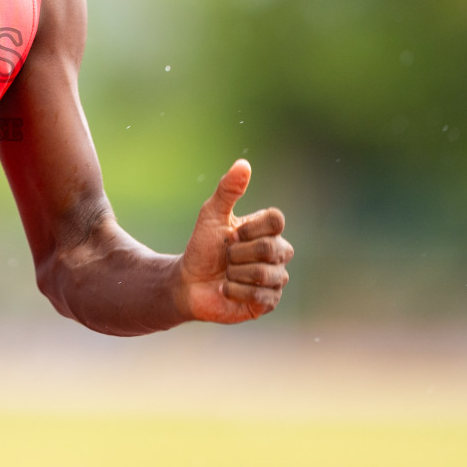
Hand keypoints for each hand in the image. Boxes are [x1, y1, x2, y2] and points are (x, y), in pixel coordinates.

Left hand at [176, 159, 293, 323]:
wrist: (188, 282)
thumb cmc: (201, 247)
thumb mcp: (211, 216)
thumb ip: (227, 190)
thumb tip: (244, 164)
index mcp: (267, 231)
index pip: (276, 220)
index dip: (251, 228)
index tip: (233, 232)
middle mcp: (278, 253)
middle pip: (271, 248)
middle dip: (238, 253)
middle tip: (226, 256)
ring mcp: (275, 278)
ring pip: (264, 273)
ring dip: (235, 274)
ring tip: (227, 274)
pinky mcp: (269, 302)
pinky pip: (260, 295)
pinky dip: (235, 291)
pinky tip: (227, 289)